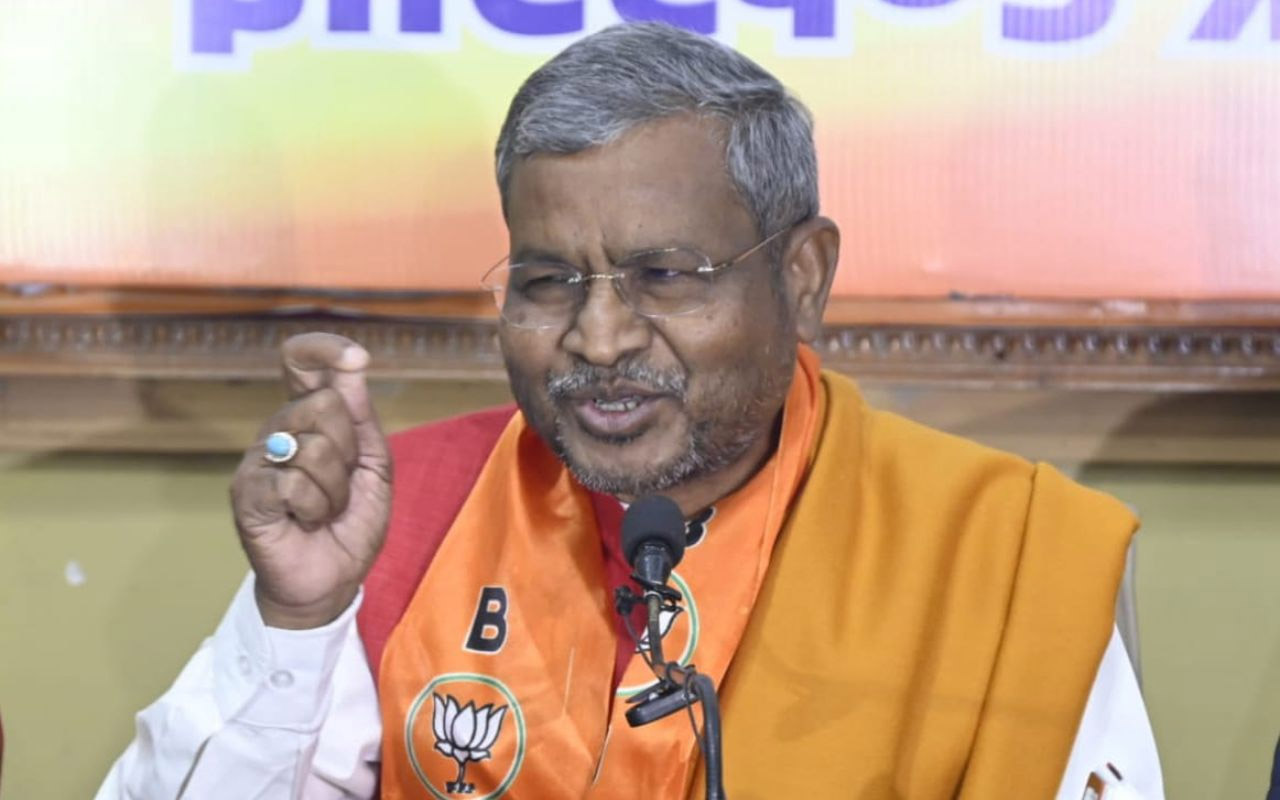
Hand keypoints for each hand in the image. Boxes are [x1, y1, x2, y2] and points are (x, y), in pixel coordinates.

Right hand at [230, 333, 392, 628]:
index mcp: (307, 418)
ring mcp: (258, 459)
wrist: (331, 581)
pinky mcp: (247, 492)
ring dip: (335, 489)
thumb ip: (362, 417)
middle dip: (349, 451)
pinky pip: (294, 482)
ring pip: (315, 447)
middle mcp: (278, 430)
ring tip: (324, 509)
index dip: (322, 349)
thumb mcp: (373, 467)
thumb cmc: (350, 524)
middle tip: (341, 485)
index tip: (355, 356)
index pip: (298, 362)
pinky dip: (314, 508)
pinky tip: (304, 521)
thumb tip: (352, 364)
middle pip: (325, 404)